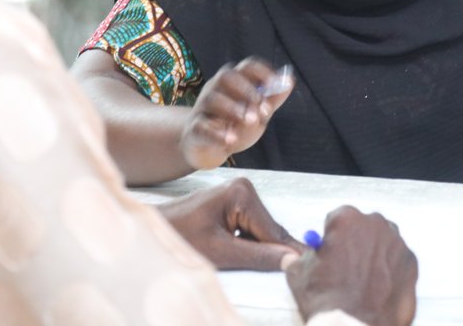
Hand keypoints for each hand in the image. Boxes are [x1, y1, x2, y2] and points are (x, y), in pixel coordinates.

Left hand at [157, 177, 302, 270]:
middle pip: (270, 231)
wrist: (153, 228)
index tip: (309, 268)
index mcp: (242, 193)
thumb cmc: (180, 236)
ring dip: (258, 250)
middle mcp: (244, 188)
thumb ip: (258, 256)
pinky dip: (248, 245)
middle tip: (291, 275)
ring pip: (261, 232)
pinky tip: (237, 254)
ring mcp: (239, 194)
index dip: (288, 254)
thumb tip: (292, 261)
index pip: (273, 231)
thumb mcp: (221, 251)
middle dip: (272, 252)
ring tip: (247, 265)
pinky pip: (250, 229)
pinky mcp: (233, 204)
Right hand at [180, 58, 293, 170]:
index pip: (246, 66)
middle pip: (226, 76)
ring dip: (233, 108)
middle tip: (264, 109)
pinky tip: (230, 139)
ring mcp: (202, 108)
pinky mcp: (194, 129)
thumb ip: (272, 99)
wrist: (207, 147)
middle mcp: (215, 89)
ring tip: (250, 121)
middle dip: (247, 90)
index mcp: (233, 82)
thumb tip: (289, 81)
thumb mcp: (257, 113)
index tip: (275, 84)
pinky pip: (201, 126)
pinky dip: (216, 133)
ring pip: (212, 99)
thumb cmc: (235, 124)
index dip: (262, 72)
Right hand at [286, 206, 417, 325]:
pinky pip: (398, 261)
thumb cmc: (326, 299)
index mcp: (347, 218)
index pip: (338, 219)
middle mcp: (375, 224)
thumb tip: (293, 258)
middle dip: (356, 242)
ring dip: (374, 255)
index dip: (333, 237)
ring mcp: (397, 243)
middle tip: (348, 267)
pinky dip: (390, 271)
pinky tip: (378, 289)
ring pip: (383, 242)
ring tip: (363, 281)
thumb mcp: (298, 273)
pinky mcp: (411, 263)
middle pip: (364, 227)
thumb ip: (299, 258)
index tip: (331, 251)